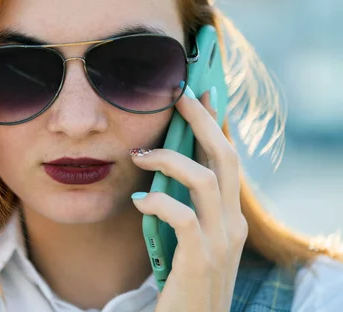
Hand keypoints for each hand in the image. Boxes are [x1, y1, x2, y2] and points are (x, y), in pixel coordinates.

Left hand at [130, 86, 247, 310]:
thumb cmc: (185, 280)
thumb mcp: (191, 236)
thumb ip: (184, 203)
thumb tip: (163, 165)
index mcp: (231, 215)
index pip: (228, 159)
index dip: (217, 123)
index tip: (204, 93)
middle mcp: (233, 223)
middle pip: (225, 157)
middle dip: (203, 121)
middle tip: (180, 95)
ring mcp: (221, 241)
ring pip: (205, 179)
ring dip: (170, 158)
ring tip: (140, 155)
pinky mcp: (201, 259)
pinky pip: (183, 216)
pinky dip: (159, 201)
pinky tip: (139, 200)